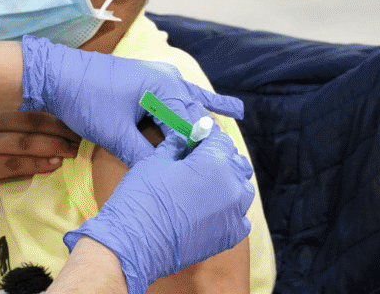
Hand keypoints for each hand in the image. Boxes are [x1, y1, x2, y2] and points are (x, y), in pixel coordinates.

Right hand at [0, 111, 81, 198]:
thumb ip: (12, 128)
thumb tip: (51, 128)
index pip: (29, 107)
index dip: (57, 112)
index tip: (80, 117)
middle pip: (31, 122)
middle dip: (61, 129)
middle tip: (85, 135)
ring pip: (25, 142)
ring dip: (53, 146)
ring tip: (74, 151)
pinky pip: (15, 164)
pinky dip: (38, 164)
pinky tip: (53, 164)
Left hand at [21, 35, 243, 166]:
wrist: (54, 73)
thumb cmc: (83, 100)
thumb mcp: (114, 134)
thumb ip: (143, 156)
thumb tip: (164, 178)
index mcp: (164, 90)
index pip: (193, 129)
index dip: (199, 153)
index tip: (212, 173)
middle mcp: (167, 79)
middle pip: (196, 115)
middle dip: (210, 136)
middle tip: (233, 156)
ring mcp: (158, 77)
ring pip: (191, 103)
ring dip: (209, 117)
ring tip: (236, 124)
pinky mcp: (147, 80)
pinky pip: (180, 95)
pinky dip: (199, 103)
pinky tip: (226, 108)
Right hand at [64, 134, 256, 293]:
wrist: (136, 242)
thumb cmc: (142, 197)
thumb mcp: (154, 161)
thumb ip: (175, 147)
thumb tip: (183, 140)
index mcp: (214, 162)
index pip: (221, 139)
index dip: (207, 137)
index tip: (196, 139)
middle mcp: (232, 186)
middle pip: (238, 163)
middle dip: (221, 158)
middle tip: (198, 162)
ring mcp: (235, 213)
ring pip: (243, 190)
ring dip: (229, 184)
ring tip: (205, 187)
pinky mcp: (231, 235)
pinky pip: (240, 217)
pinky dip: (229, 211)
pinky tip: (209, 211)